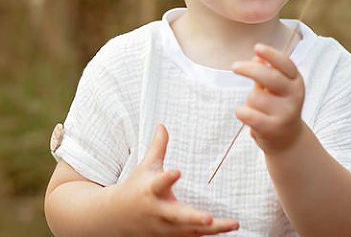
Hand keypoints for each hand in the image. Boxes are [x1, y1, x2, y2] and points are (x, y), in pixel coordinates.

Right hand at [113, 124, 238, 235]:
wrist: (117, 217)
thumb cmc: (136, 187)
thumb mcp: (145, 166)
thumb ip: (158, 147)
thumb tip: (162, 125)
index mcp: (151, 190)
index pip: (159, 183)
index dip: (167, 178)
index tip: (177, 172)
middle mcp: (159, 211)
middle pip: (177, 216)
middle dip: (193, 218)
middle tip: (208, 218)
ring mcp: (165, 228)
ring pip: (190, 231)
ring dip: (212, 229)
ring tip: (233, 224)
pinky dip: (208, 235)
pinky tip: (226, 228)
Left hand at [233, 43, 304, 153]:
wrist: (287, 140)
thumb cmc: (276, 106)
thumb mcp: (275, 88)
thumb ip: (266, 73)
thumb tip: (256, 58)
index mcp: (296, 82)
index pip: (286, 64)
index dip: (272, 55)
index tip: (256, 47)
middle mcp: (295, 96)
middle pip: (271, 77)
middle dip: (250, 70)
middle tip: (234, 66)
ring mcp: (286, 113)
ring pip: (255, 97)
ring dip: (249, 100)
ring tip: (256, 109)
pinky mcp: (274, 128)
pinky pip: (248, 113)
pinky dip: (241, 112)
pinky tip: (243, 113)